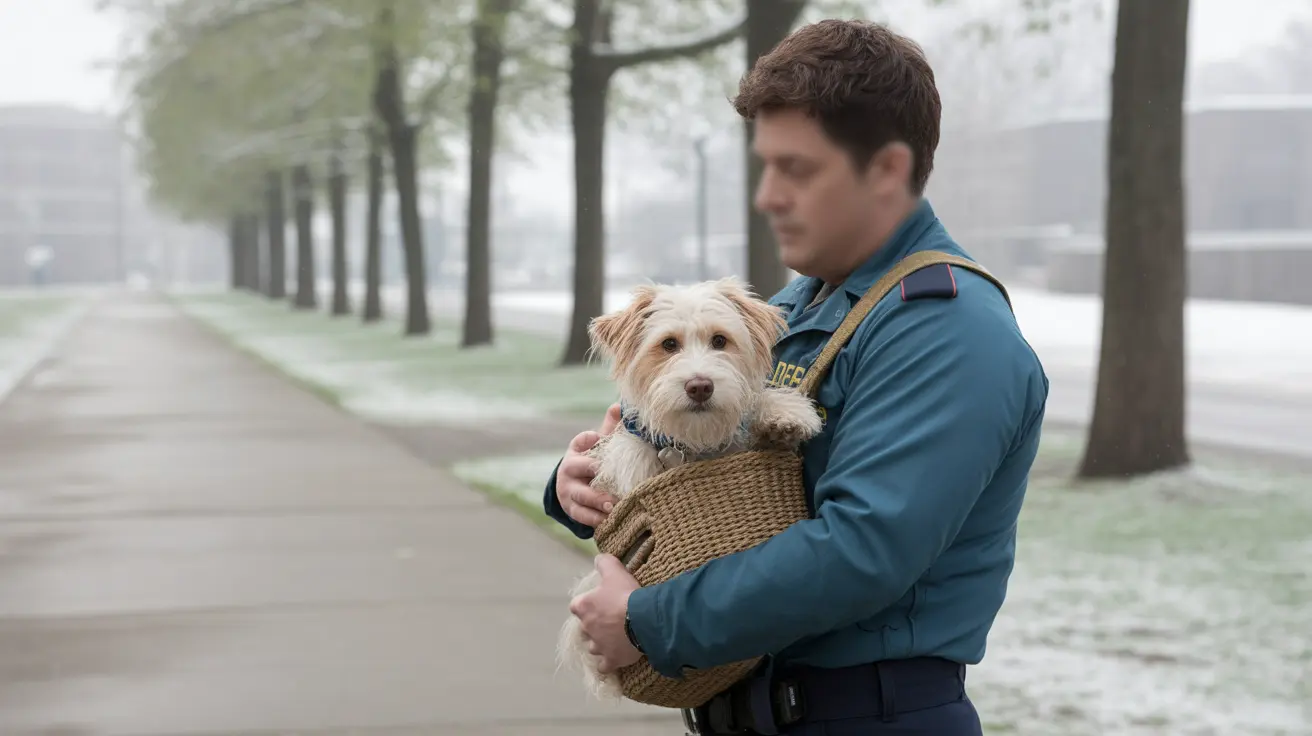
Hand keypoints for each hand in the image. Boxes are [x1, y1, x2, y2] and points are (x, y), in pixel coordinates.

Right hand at [556, 403, 622, 526]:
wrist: (571, 488)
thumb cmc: (590, 463)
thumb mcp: (597, 446)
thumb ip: (609, 429)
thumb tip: (618, 406)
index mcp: (576, 451)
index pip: (579, 441)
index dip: (587, 439)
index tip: (596, 437)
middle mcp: (569, 469)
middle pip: (579, 469)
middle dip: (595, 472)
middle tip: (611, 475)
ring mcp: (569, 491)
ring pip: (581, 496)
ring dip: (597, 501)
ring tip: (612, 505)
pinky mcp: (573, 510)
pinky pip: (583, 516)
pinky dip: (596, 519)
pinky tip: (609, 520)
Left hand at [570, 554, 642, 673]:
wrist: (643, 619)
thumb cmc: (626, 594)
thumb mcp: (614, 570)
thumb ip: (604, 562)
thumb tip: (598, 558)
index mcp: (583, 607)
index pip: (577, 606)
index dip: (587, 604)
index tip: (599, 602)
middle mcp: (586, 628)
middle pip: (585, 627)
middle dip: (595, 624)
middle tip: (612, 618)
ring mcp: (598, 646)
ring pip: (593, 646)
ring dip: (600, 642)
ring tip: (615, 638)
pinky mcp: (610, 660)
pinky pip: (604, 666)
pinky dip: (607, 663)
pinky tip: (615, 657)